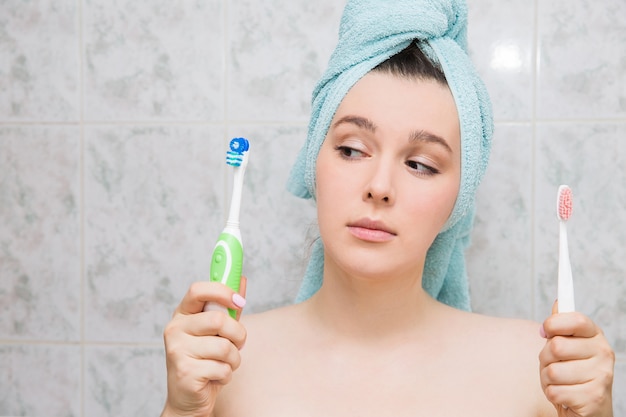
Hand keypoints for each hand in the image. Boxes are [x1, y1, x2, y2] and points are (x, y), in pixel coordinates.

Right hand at [161, 278, 246, 416]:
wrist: (187, 398)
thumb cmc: (204, 359)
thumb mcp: (216, 330)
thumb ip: (228, 307)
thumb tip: (242, 279)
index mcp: (182, 314)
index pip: (198, 290)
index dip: (222, 291)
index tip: (239, 301)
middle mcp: (175, 329)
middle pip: (218, 320)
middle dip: (237, 334)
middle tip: (237, 343)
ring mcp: (177, 351)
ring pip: (224, 347)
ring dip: (234, 358)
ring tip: (224, 363)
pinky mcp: (185, 372)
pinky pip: (222, 368)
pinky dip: (227, 374)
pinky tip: (214, 377)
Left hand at [539, 302, 614, 416]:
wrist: (588, 408)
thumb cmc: (572, 373)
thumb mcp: (567, 346)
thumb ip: (561, 327)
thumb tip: (558, 303)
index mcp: (596, 336)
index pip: (576, 320)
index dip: (554, 323)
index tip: (545, 330)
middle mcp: (604, 353)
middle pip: (556, 346)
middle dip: (545, 358)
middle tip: (554, 365)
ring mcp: (602, 376)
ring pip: (553, 371)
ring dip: (547, 379)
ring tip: (560, 382)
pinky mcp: (593, 397)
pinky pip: (555, 391)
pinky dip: (552, 394)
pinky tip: (564, 395)